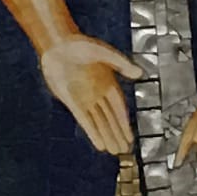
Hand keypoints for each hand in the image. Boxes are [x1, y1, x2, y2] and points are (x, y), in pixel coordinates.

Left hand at [40, 33, 137, 158]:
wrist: (57, 44)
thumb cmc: (80, 45)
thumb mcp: (104, 52)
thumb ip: (121, 63)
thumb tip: (139, 74)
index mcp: (108, 83)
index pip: (120, 108)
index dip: (125, 124)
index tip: (130, 138)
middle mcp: (97, 94)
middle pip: (110, 119)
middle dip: (117, 135)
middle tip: (125, 151)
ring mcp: (84, 98)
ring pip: (99, 122)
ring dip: (106, 137)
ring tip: (114, 151)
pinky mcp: (71, 101)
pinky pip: (84, 120)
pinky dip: (92, 132)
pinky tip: (98, 144)